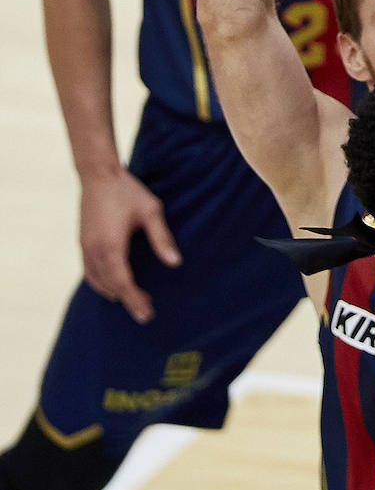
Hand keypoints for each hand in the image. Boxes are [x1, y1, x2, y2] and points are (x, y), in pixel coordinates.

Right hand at [79, 168, 181, 323]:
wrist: (98, 174)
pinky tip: (114, 285)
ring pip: (96, 281)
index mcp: (111, 245)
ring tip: (133, 299)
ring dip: (114, 293)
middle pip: (110, 286)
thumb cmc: (128, 191)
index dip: (134, 301)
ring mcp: (85, 247)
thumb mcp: (151, 211)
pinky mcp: (82, 243)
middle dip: (127, 300)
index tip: (147, 314)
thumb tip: (175, 263)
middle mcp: (94, 250)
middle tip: (146, 311)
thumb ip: (162, 238)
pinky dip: (101, 283)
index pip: (123, 283)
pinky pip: (89, 271)